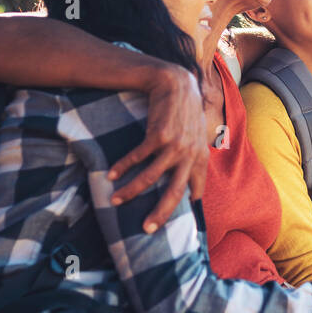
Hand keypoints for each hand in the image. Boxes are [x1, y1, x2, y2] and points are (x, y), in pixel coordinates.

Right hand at [107, 63, 207, 233]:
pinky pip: (138, 157)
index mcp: (200, 157)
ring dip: (131, 191)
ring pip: (151, 177)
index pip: (196, 189)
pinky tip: (111, 176)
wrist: (177, 83)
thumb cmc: (185, 110)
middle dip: (160, 213)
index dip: (187, 205)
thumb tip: (186, 172)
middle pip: (174, 192)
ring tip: (115, 201)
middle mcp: (190, 154)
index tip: (175, 221)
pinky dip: (123, 167)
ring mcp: (175, 145)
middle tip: (147, 229)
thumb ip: (194, 153)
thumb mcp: (197, 133)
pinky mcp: (159, 135)